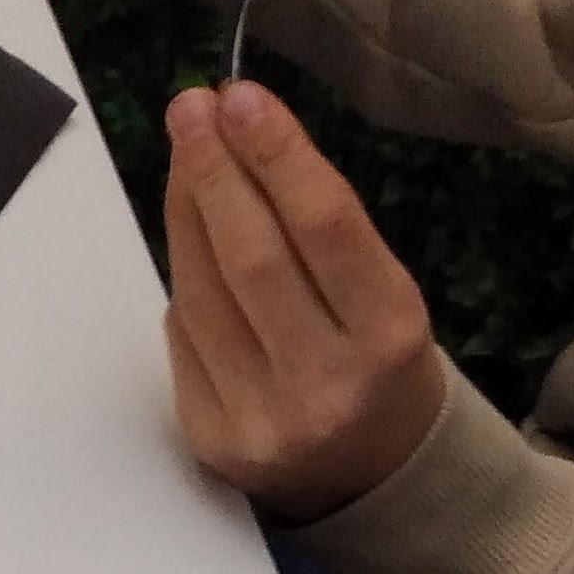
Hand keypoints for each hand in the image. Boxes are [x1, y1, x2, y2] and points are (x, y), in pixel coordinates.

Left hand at [162, 80, 446, 521]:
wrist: (373, 476)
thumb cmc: (379, 363)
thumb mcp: (384, 295)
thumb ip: (320, 230)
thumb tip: (237, 136)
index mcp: (389, 336)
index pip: (323, 228)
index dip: (276, 155)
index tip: (239, 96)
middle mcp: (325, 384)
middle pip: (252, 259)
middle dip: (215, 173)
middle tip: (191, 108)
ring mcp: (262, 420)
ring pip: (203, 296)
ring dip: (186, 215)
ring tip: (188, 154)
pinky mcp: (213, 441)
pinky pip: (184, 339)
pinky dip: (185, 283)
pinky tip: (194, 242)